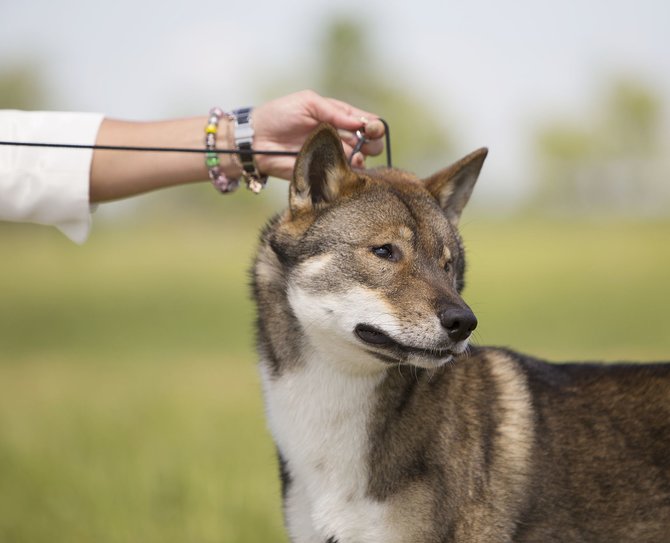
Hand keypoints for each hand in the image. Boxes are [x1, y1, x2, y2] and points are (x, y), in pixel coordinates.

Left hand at [251, 90, 384, 179]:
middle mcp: (339, 137)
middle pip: (370, 143)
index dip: (374, 126)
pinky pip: (344, 174)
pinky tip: (347, 166)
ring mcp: (332, 156)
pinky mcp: (323, 173)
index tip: (372, 128)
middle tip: (367, 143)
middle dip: (373, 142)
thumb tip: (360, 123)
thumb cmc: (279, 115)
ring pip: (361, 159)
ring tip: (353, 156)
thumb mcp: (308, 103)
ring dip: (362, 157)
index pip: (366, 122)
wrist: (257, 139)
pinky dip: (351, 171)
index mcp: (337, 117)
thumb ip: (335, 112)